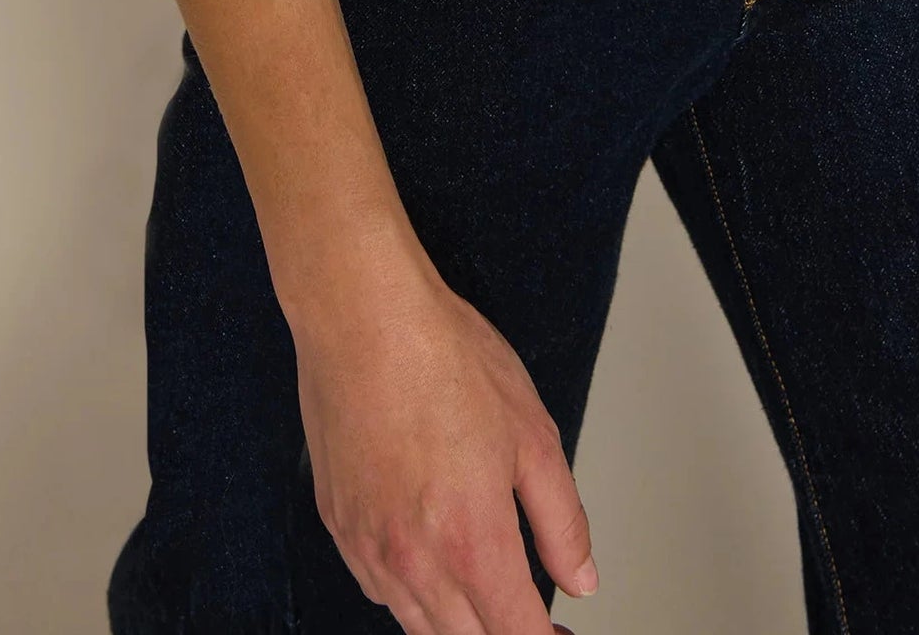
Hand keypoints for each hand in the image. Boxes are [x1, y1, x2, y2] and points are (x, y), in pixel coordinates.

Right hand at [293, 254, 596, 634]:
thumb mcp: (532, 434)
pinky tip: (429, 567)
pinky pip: (378, 591)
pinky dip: (410, 597)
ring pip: (418, 627)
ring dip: (457, 624)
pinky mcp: (338, 526)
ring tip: (485, 596)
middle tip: (532, 619)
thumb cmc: (443, 358)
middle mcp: (413, 561)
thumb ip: (562, 520)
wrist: (361, 317)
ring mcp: (367, 547)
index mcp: (470, 542)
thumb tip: (580, 578)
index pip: (515, 634)